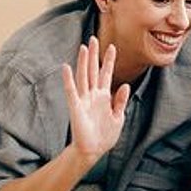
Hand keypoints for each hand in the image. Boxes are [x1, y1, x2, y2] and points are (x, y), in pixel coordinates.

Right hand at [61, 36, 129, 160]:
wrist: (93, 151)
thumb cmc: (105, 135)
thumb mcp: (118, 117)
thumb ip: (120, 101)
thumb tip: (125, 85)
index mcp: (104, 96)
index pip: (106, 74)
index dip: (109, 61)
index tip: (112, 46)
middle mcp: (93, 95)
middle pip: (93, 70)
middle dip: (94, 55)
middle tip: (94, 38)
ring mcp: (84, 100)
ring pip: (83, 76)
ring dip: (83, 62)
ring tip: (84, 47)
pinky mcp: (76, 108)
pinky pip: (72, 91)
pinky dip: (69, 80)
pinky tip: (66, 68)